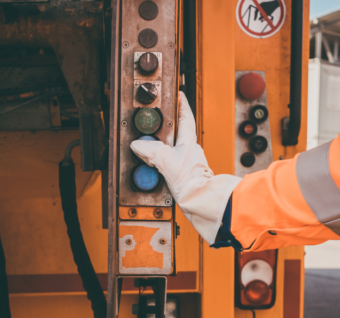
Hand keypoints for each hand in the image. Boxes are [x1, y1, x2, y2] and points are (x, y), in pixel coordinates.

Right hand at [130, 92, 241, 242]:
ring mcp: (189, 163)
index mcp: (189, 141)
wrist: (200, 201)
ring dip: (161, 149)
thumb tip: (138, 145)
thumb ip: (151, 150)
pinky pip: (170, 164)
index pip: (185, 117)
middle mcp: (191, 151)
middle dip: (164, 129)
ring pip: (173, 150)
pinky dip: (161, 163)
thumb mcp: (166, 161)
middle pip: (177, 133)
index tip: (177, 94)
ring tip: (147, 151)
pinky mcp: (185, 176)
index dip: (181, 104)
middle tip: (152, 124)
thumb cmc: (191, 181)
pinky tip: (154, 169)